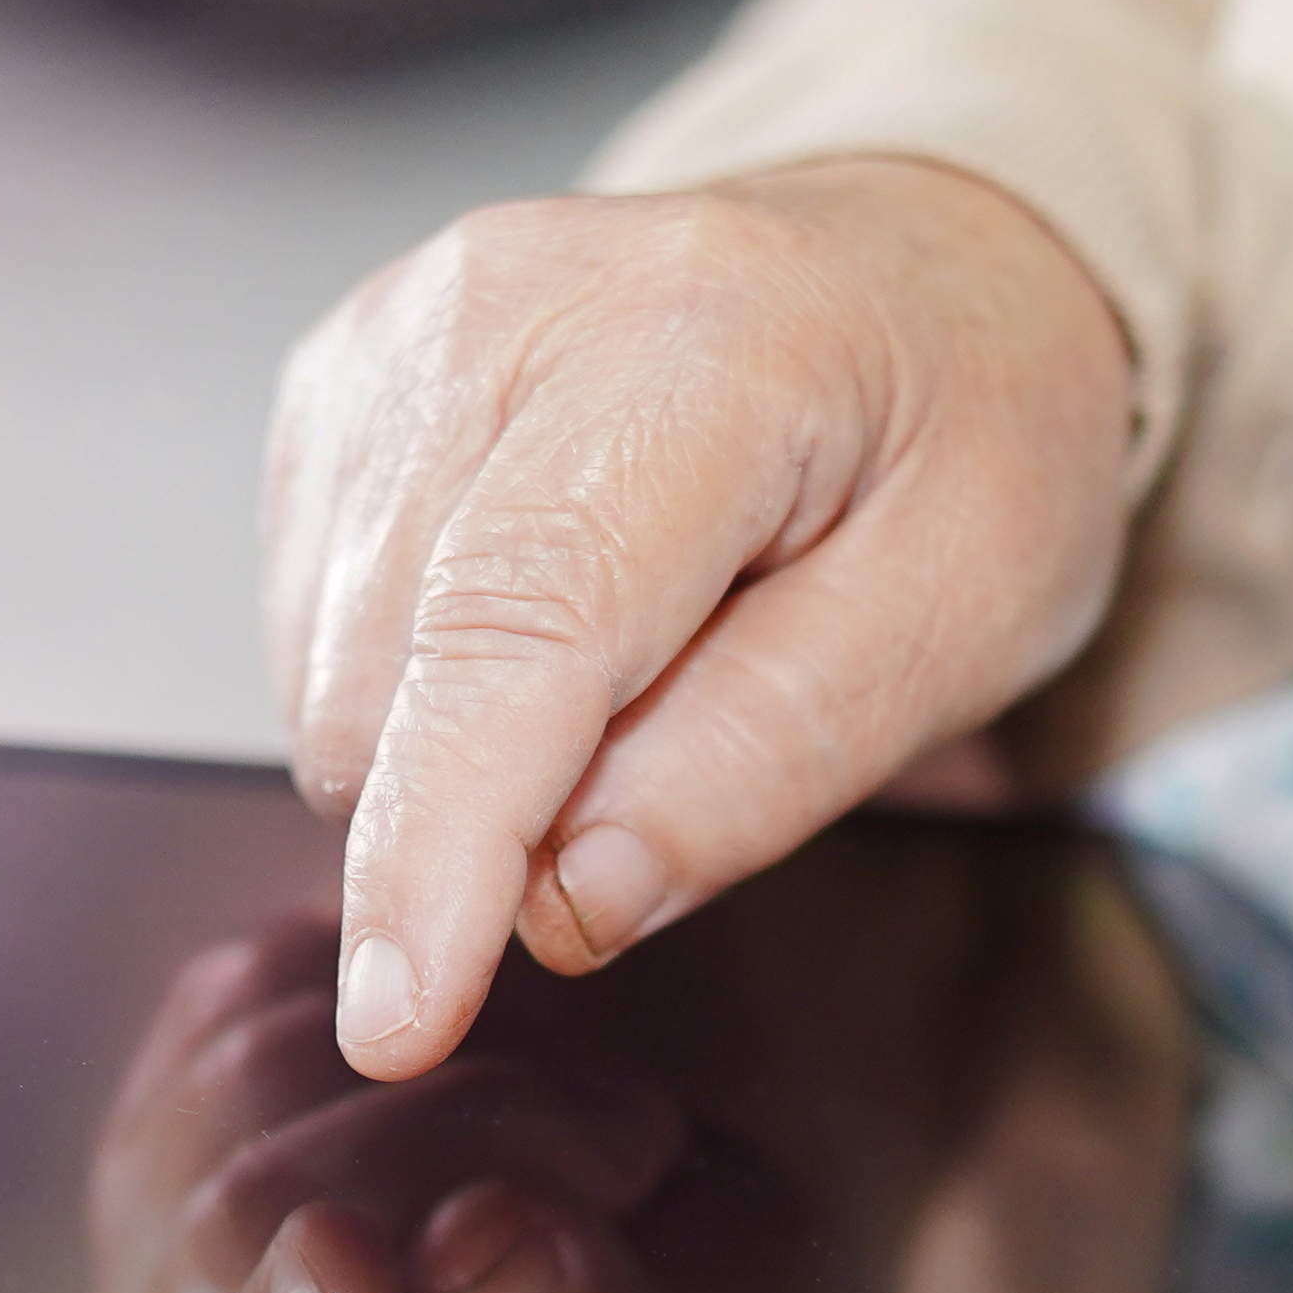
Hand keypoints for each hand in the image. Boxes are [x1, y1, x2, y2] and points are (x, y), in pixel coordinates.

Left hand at [83, 900, 965, 1292]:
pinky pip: (233, 998)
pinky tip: (492, 1031)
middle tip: (643, 1147)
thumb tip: (470, 1242)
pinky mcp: (188, 1114)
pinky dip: (374, 976)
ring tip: (601, 1113)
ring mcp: (175, 1248)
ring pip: (230, 1086)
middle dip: (454, 1139)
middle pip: (241, 1222)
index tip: (344, 1259)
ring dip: (434, 1053)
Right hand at [267, 154, 1135, 1080]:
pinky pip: (319, 630)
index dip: (443, 845)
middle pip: (400, 676)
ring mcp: (402, 328)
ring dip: (467, 749)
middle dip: (504, 808)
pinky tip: (561, 623)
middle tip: (693, 738)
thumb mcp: (964, 619)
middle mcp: (508, 303)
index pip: (515, 625)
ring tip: (647, 654)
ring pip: (338, 674)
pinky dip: (426, 687)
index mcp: (700, 342)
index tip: (400, 1019)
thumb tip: (565, 902)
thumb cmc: (972, 434)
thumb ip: (767, 763)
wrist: (929, 272)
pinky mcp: (343, 379)